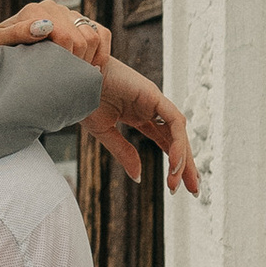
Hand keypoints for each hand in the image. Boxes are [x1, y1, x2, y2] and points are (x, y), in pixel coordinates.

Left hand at [0, 0, 110, 66]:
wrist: (6, 50)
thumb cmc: (0, 50)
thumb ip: (16, 33)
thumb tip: (44, 27)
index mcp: (34, 11)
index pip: (64, 36)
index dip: (64, 59)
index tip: (57, 75)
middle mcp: (53, 7)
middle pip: (80, 39)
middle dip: (74, 63)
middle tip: (64, 80)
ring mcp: (69, 13)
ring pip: (93, 37)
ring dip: (87, 60)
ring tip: (73, 75)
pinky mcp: (83, 21)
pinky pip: (102, 35)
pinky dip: (100, 56)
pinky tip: (88, 70)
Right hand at [84, 53, 200, 195]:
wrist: (72, 76)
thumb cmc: (82, 97)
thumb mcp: (104, 132)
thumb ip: (123, 152)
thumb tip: (139, 176)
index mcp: (139, 114)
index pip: (165, 141)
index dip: (174, 163)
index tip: (175, 187)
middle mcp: (151, 107)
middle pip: (176, 139)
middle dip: (187, 165)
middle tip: (193, 190)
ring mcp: (153, 99)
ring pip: (179, 131)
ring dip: (183, 158)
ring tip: (178, 182)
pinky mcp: (153, 94)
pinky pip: (174, 121)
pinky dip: (177, 142)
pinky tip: (175, 163)